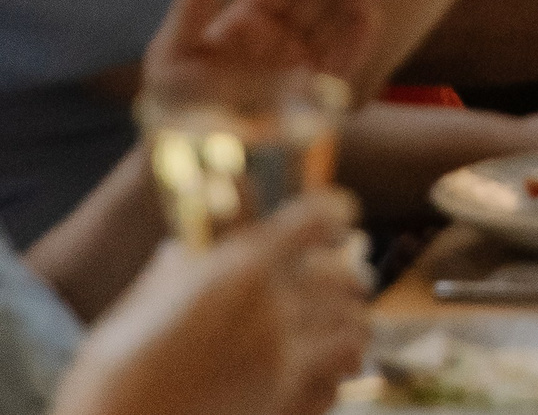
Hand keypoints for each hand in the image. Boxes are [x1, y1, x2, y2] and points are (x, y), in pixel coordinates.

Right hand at [52, 189, 369, 414]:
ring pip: (353, 324)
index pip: (317, 219)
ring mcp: (283, 355)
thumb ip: (173, 275)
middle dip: (348, 276)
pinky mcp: (285, 399)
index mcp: (238, 269)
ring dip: (351, 321)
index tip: (339, 219)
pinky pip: (341, 375)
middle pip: (345, 275)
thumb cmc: (112, 377)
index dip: (333, 214)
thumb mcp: (136, 309)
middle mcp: (270, 306)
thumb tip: (182, 252)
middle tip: (343, 280)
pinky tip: (330, 368)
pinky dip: (343, 367)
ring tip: (341, 325)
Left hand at [145, 0, 376, 91]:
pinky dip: (358, 41)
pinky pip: (342, 63)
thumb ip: (192, 4)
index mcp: (246, 26)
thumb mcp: (173, 51)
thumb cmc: (173, 106)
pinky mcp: (315, 97)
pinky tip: (370, 16)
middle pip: (312, 1)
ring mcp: (299, 68)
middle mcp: (277, 42)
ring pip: (332, 25)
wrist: (187, 161)